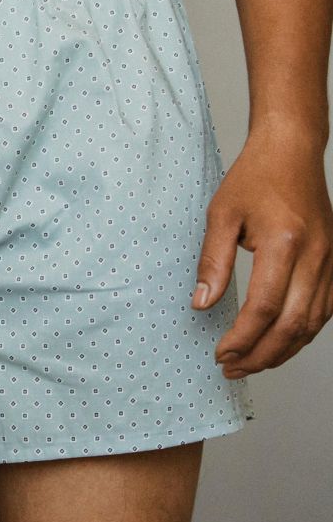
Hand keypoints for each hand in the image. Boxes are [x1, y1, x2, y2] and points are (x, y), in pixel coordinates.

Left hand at [194, 124, 332, 378]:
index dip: (241, 338)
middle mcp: (316, 258)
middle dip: (261, 355)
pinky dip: (302, 334)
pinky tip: (279, 343)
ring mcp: (331, 263)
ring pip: (313, 324)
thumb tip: (202, 304)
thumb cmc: (254, 179)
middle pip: (292, 325)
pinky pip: (324, 311)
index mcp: (285, 244)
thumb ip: (212, 262)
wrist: (292, 152)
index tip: (219, 353)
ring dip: (282, 351)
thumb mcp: (220, 214)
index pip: (264, 308)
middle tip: (231, 368)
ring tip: (251, 363)